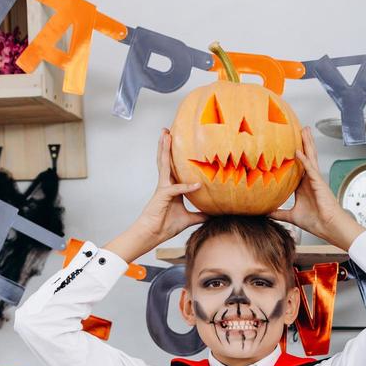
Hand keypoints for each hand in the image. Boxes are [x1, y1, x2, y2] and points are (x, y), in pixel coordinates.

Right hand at [104, 130, 207, 263]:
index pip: (173, 168)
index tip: (178, 143)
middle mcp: (165, 185)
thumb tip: (213, 214)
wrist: (152, 235)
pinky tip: (197, 185)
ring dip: (165, 150)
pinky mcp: (163, 196)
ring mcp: (163, 189)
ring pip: (164, 165)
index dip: (175, 156)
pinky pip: (177, 189)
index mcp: (171, 188)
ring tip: (165, 135)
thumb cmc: (165, 226)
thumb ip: (200, 214)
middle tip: (167, 131)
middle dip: (166, 146)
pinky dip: (187, 187)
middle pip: (166, 161)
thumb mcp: (188, 219)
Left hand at [268, 126, 364, 250]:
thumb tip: (266, 213)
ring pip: (310, 158)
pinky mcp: (318, 183)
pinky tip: (298, 151)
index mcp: (304, 187)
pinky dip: (304, 160)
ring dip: (307, 144)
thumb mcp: (292, 216)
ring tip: (305, 130)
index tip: (289, 146)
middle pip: (306, 157)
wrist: (328, 227)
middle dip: (304, 143)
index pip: (298, 167)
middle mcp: (310, 181)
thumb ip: (279, 213)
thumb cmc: (316, 222)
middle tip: (301, 130)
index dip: (294, 156)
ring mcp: (315, 180)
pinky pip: (310, 169)